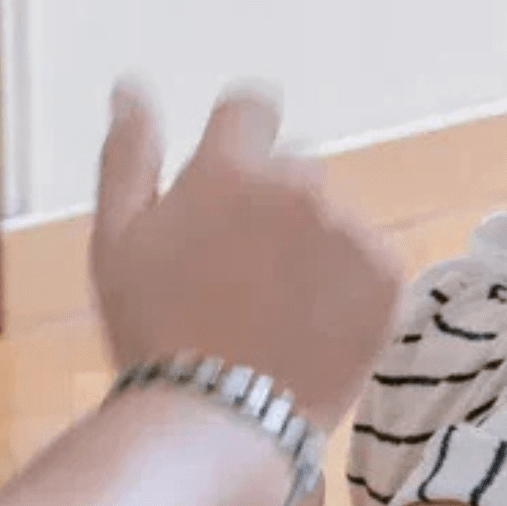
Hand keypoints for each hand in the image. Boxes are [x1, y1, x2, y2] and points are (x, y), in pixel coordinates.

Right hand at [88, 82, 404, 429]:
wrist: (220, 419)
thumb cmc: (154, 332)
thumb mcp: (117, 240)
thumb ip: (129, 154)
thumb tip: (131, 86)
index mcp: (230, 168)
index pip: (252, 107)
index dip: (240, 139)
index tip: (232, 186)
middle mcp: (299, 184)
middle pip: (295, 170)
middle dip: (273, 207)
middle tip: (241, 275)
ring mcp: (350, 227)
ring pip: (334, 218)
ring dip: (314, 247)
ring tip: (275, 310)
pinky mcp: (389, 271)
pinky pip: (370, 258)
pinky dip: (350, 285)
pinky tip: (313, 325)